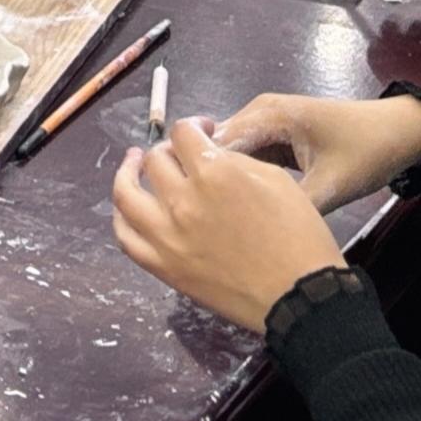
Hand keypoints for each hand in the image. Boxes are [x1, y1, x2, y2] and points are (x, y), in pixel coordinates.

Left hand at [111, 122, 351, 333]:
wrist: (299, 296)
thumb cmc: (299, 235)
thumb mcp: (275, 180)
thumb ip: (233, 160)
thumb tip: (208, 152)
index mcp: (213, 172)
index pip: (183, 133)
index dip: (193, 125)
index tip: (203, 132)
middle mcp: (182, 199)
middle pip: (155, 159)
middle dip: (169, 150)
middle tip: (180, 155)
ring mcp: (167, 235)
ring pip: (126, 194)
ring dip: (127, 173)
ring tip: (133, 165)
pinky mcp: (164, 267)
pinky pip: (127, 238)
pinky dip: (121, 218)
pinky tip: (127, 207)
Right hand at [208, 91, 420, 213]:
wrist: (400, 133)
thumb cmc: (366, 153)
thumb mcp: (331, 186)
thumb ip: (292, 207)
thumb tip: (256, 236)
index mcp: (268, 115)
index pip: (217, 142)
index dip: (202, 176)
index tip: (194, 214)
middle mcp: (259, 112)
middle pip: (220, 147)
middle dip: (211, 180)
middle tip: (202, 221)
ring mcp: (268, 123)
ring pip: (233, 153)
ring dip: (227, 181)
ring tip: (215, 218)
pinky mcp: (277, 136)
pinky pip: (250, 156)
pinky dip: (244, 179)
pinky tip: (239, 208)